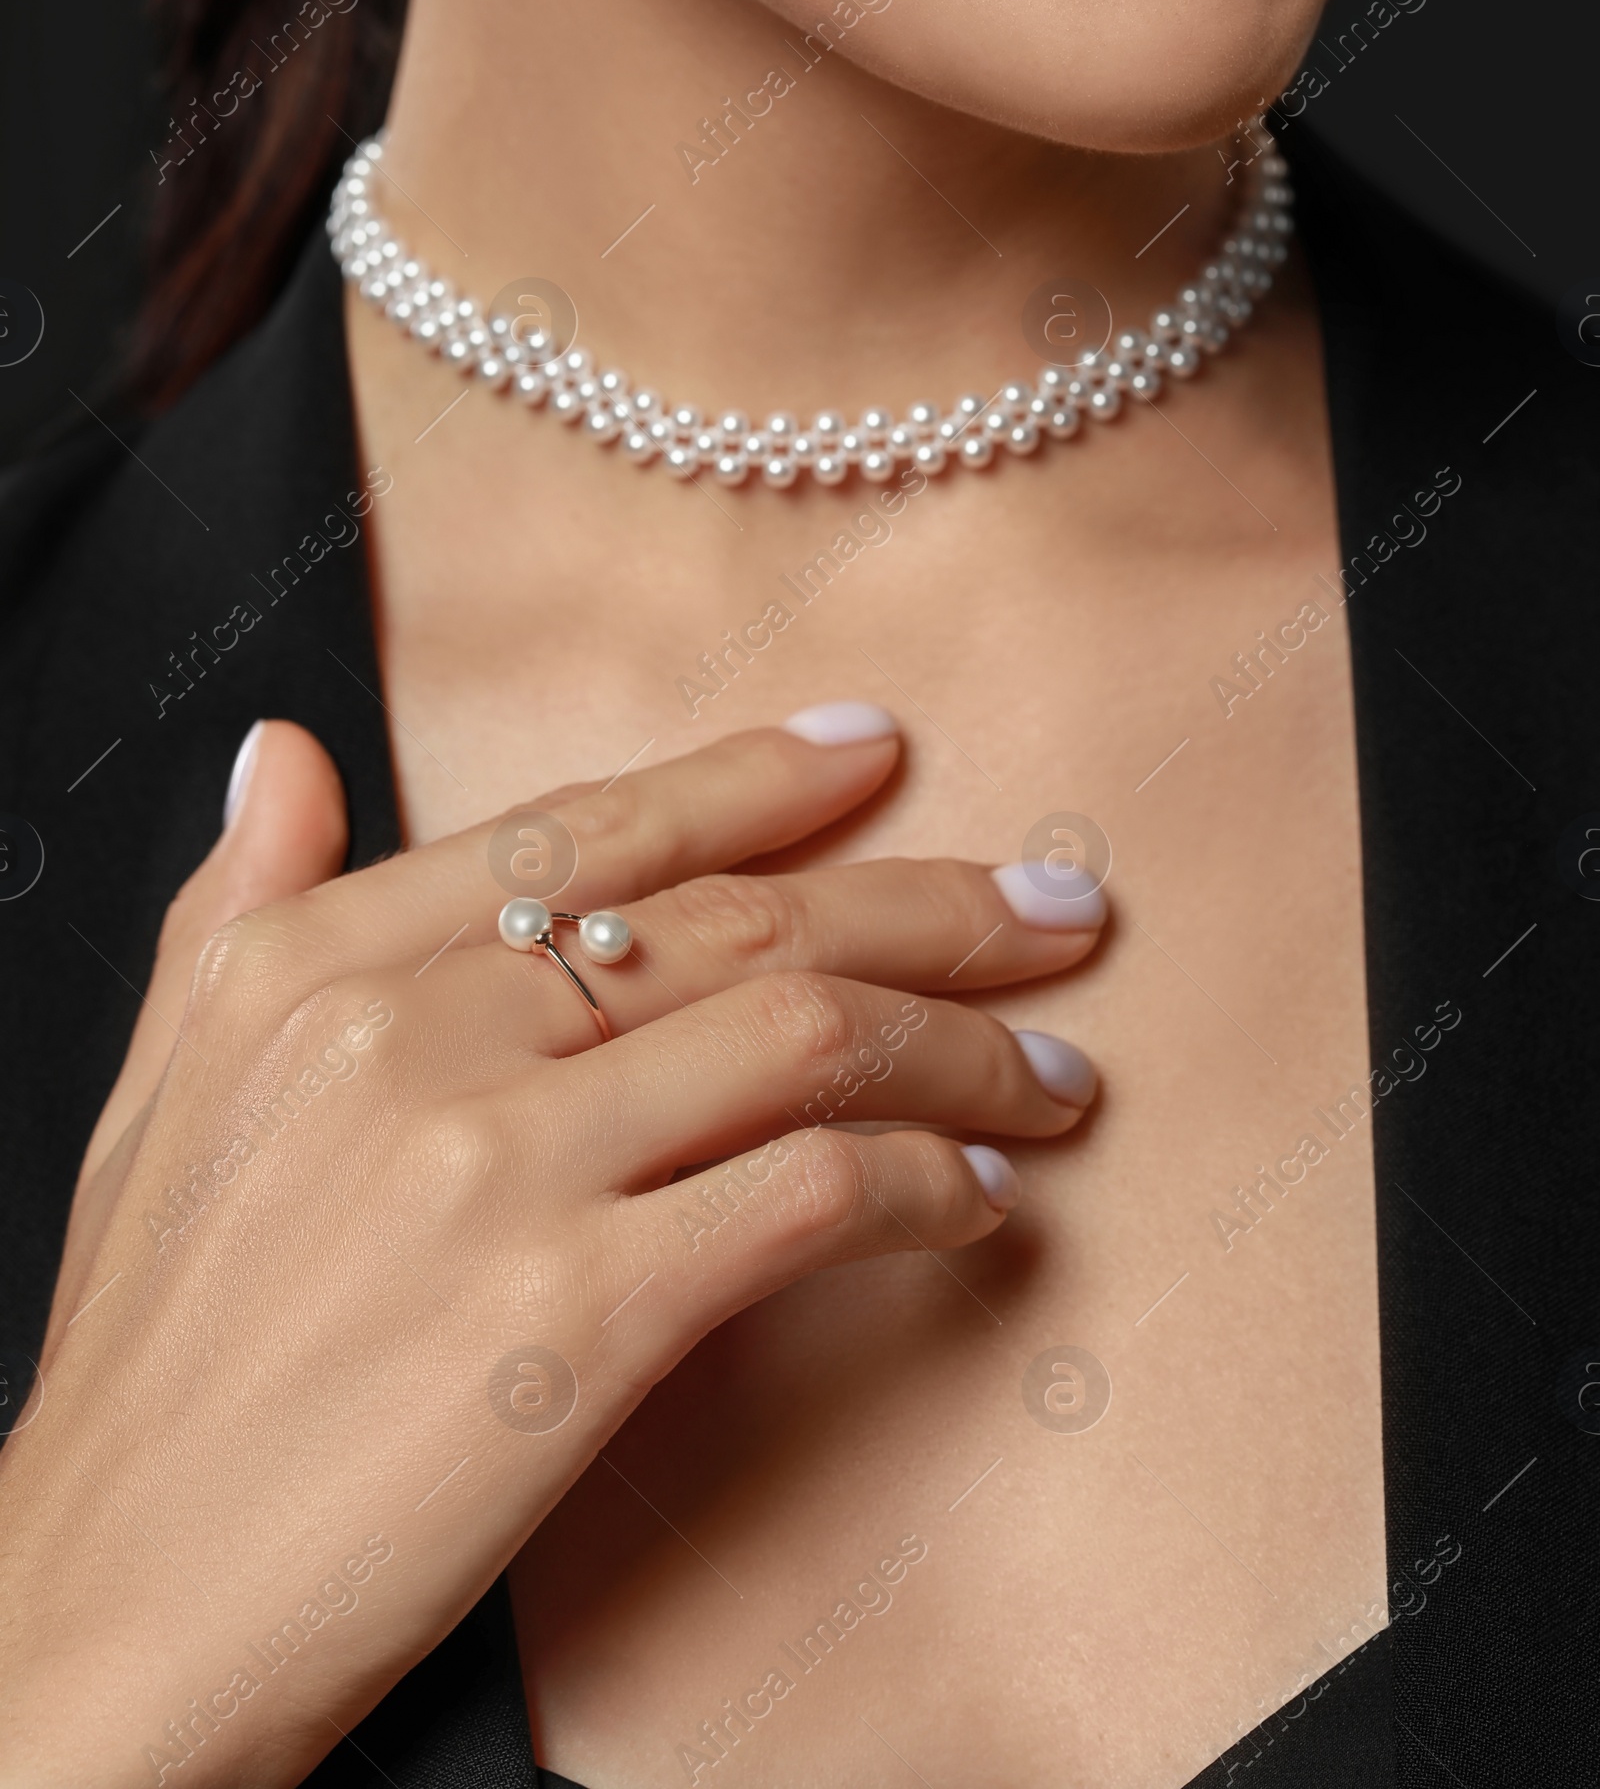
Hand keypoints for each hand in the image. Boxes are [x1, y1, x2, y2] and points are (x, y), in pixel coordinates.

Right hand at [0, 708, 1102, 1787]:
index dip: (754, 780)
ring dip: (963, 1046)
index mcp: (312, 959)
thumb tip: (289, 752)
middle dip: (929, 903)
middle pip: (735, 919)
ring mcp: (496, 1166)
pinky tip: (974, 1201)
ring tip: (1055, 1068)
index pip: (589, 832)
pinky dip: (925, 1184)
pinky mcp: (576, 1314)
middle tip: (1057, 909)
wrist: (109, 1614)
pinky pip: (812, 1194)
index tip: (872, 751)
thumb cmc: (154, 1365)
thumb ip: (232, 903)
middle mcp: (411, 1029)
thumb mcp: (155, 1091)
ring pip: (804, 1036)